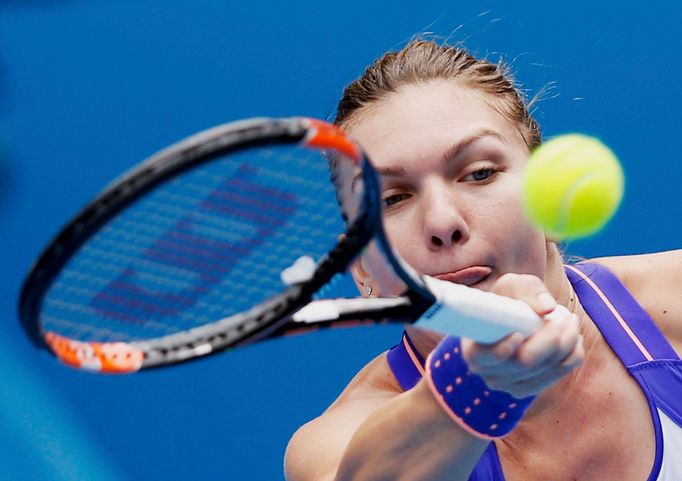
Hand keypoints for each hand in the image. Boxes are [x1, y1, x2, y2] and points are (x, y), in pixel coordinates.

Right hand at [460, 273, 583, 398]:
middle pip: (524, 363)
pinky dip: (570, 359)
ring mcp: (506, 385)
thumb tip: (548, 308)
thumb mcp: (512, 286)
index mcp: (473, 349)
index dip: (504, 348)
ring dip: (567, 346)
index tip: (519, 333)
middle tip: (567, 317)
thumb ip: (527, 290)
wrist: (509, 318)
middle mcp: (486, 372)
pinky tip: (575, 341)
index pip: (486, 356)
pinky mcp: (526, 389)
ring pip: (544, 370)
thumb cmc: (507, 299)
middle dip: (552, 341)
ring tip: (572, 322)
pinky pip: (554, 377)